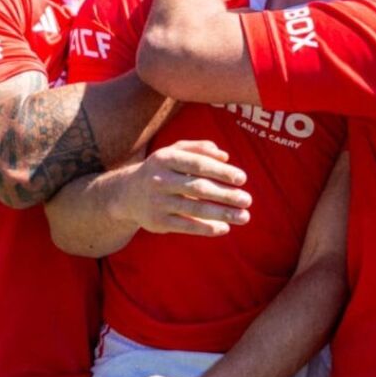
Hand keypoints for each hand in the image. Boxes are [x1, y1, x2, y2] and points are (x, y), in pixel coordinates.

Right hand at [117, 140, 250, 235]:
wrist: (127, 194)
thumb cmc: (160, 169)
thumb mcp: (174, 152)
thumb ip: (199, 149)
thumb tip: (225, 156)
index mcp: (165, 158)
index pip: (197, 164)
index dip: (221, 171)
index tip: (242, 178)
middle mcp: (160, 180)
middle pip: (198, 187)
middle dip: (225, 195)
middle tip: (248, 200)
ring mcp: (158, 202)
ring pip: (194, 208)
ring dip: (222, 213)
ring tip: (243, 216)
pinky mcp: (158, 222)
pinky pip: (186, 225)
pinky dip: (206, 228)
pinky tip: (224, 228)